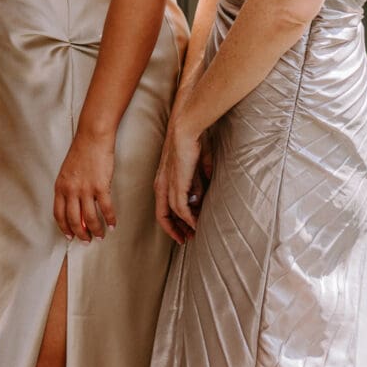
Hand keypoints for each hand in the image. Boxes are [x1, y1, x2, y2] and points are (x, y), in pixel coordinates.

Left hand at [54, 130, 116, 241]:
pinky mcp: (100, 186)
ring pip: (89, 218)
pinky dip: (110, 219)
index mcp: (60, 187)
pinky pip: (106, 208)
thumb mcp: (68, 172)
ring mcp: (85, 189)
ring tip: (100, 236)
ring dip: (95, 230)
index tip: (70, 236)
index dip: (65, 228)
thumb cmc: (81, 152)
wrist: (92, 137)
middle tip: (87, 240)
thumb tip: (76, 208)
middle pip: (73, 220)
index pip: (59, 214)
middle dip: (80, 234)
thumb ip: (69, 189)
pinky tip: (112, 225)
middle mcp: (70, 190)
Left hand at [154, 123, 209, 243]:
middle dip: (175, 229)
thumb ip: (197, 178)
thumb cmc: (191, 141)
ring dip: (183, 225)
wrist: (186, 128)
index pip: (163, 207)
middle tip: (187, 239)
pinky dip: (188, 218)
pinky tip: (195, 224)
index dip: (172, 221)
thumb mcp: (195, 164)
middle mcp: (161, 184)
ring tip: (193, 234)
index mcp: (163, 180)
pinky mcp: (176, 183)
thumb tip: (205, 186)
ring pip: (172, 213)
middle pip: (163, 215)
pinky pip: (180, 207)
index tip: (184, 229)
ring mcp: (167, 184)